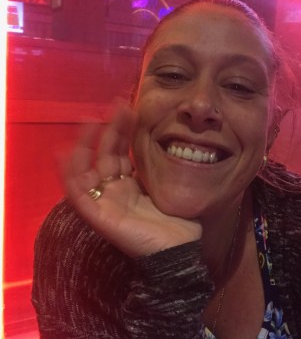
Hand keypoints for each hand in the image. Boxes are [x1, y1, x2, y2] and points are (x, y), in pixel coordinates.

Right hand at [64, 105, 201, 256]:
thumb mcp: (166, 187)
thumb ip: (158, 168)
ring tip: (89, 118)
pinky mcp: (97, 216)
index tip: (130, 108)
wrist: (178, 251)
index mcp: (131, 185)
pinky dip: (69, 173)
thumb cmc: (177, 222)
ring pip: (86, 169)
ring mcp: (104, 202)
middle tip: (118, 104)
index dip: (122, 131)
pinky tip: (65, 150)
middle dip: (110, 129)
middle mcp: (115, 190)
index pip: (120, 152)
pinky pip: (77, 193)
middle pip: (105, 155)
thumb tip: (167, 140)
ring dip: (86, 144)